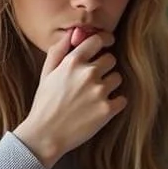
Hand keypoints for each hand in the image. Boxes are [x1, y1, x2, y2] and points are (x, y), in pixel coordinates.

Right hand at [14, 30, 125, 166]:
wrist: (45, 135)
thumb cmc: (45, 104)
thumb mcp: (46, 73)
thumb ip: (59, 51)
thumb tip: (73, 33)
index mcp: (72, 62)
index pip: (97, 40)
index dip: (105, 40)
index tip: (108, 43)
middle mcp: (88, 73)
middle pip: (111, 59)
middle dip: (104, 67)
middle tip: (93, 80)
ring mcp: (99, 92)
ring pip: (117, 78)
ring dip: (110, 85)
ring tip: (94, 96)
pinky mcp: (107, 109)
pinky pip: (122, 99)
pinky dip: (115, 103)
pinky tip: (101, 108)